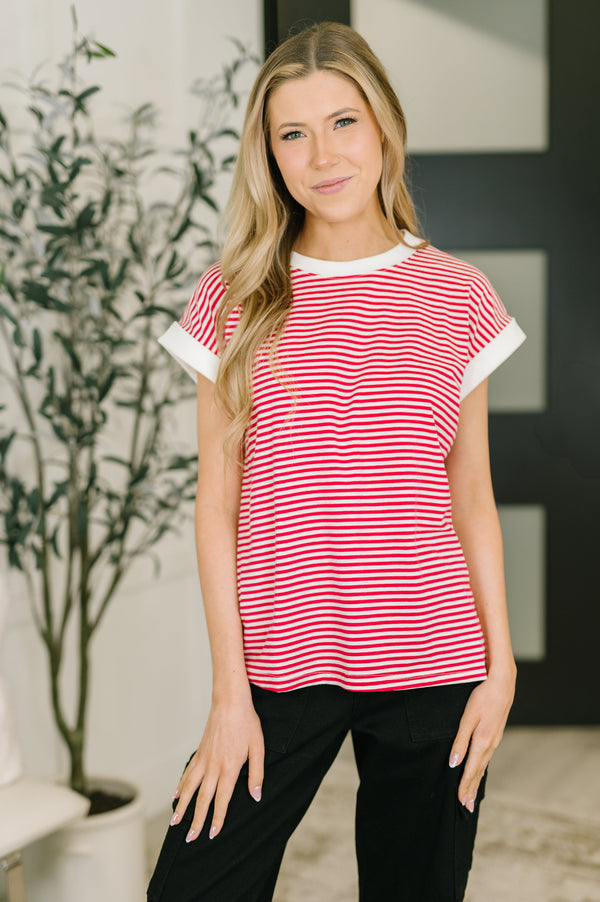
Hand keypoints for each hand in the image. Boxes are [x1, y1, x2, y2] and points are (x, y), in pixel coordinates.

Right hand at [169, 695, 264, 841]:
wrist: (230, 702)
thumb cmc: (247, 723)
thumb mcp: (258, 748)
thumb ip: (257, 774)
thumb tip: (256, 796)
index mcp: (230, 768)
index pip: (222, 799)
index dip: (217, 818)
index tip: (211, 834)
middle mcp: (213, 766)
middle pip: (202, 799)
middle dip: (195, 820)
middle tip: (189, 838)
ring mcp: (204, 759)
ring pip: (189, 788)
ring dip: (182, 806)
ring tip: (175, 822)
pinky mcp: (199, 751)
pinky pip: (188, 772)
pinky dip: (181, 785)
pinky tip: (176, 794)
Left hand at [449, 668, 515, 810]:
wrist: (503, 683)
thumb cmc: (483, 697)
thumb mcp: (467, 718)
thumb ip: (460, 741)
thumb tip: (453, 764)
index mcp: (481, 742)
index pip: (471, 770)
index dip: (464, 786)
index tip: (460, 802)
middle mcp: (490, 744)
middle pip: (478, 772)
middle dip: (471, 789)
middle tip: (466, 807)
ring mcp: (494, 739)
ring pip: (483, 765)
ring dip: (476, 781)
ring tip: (471, 795)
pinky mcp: (495, 733)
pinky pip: (487, 756)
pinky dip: (482, 768)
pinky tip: (479, 770)